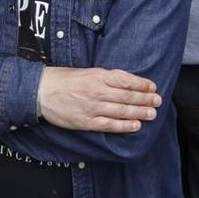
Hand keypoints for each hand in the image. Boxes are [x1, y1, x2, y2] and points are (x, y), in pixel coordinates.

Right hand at [38, 67, 160, 132]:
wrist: (40, 92)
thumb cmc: (61, 79)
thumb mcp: (84, 71)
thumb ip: (103, 76)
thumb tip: (124, 82)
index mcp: (97, 75)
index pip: (126, 80)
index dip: (142, 84)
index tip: (153, 87)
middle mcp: (97, 91)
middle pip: (128, 96)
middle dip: (145, 99)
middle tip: (158, 101)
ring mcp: (93, 107)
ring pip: (122, 110)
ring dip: (140, 112)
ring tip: (152, 114)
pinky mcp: (87, 121)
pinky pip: (110, 125)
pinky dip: (125, 125)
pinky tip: (136, 125)